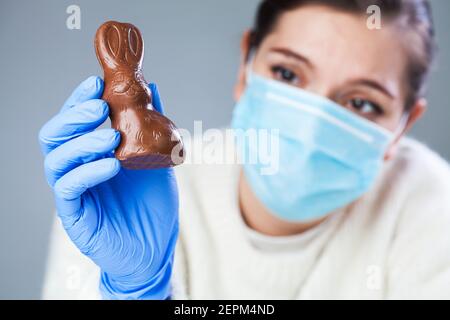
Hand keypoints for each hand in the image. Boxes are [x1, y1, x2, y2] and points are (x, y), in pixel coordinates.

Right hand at [39, 76, 178, 298]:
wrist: (156, 247)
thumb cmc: (154, 203)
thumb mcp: (158, 157)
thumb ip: (151, 125)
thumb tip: (153, 87)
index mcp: (91, 153)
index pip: (74, 121)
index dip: (79, 100)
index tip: (96, 83)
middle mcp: (76, 168)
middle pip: (54, 135)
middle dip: (74, 116)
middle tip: (100, 107)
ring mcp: (72, 192)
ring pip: (57, 159)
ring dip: (82, 142)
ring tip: (112, 138)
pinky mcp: (74, 215)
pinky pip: (69, 188)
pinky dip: (88, 172)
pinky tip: (112, 165)